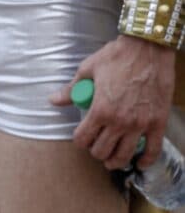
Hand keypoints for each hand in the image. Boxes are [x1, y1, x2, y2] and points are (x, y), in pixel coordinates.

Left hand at [51, 36, 176, 169]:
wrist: (148, 48)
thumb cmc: (116, 56)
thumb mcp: (88, 69)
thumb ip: (71, 89)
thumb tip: (53, 100)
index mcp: (100, 110)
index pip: (84, 138)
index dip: (79, 141)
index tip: (80, 138)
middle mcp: (119, 122)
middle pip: (102, 150)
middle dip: (95, 150)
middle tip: (95, 146)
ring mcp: (140, 125)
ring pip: (124, 155)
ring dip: (115, 160)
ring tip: (111, 160)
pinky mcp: (158, 123)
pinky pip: (153, 150)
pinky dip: (145, 161)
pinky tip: (139, 163)